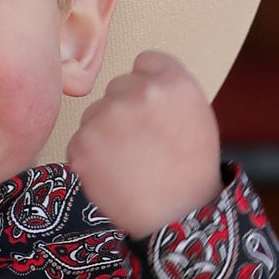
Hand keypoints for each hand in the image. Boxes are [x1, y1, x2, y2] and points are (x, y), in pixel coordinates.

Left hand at [65, 50, 222, 238]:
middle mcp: (137, 92)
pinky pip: (81, 140)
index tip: (153, 111)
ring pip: (95, 114)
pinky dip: (92, 156)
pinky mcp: (81, 144)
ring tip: (131, 161)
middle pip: (117, 87)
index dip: (148, 88)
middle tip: (143, 143)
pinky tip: (114, 173)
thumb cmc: (191, 169)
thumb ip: (167, 87)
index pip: (144, 62)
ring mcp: (105, 117)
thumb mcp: (197, 114)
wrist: (176, 216)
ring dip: (106, 132)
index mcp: (171, 80)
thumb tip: (138, 75)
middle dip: (126, 110)